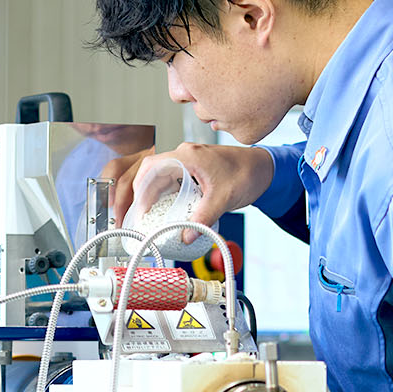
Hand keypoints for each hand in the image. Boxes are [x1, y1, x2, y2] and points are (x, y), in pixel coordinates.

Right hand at [108, 142, 275, 242]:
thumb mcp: (224, 198)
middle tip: (129, 217)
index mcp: (187, 155)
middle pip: (147, 172)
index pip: (151, 167)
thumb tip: (185, 236)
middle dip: (135, 194)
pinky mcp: (188, 172)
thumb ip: (204, 217)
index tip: (140, 210)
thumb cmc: (247, 173)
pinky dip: (158, 196)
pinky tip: (156, 213)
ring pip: (154, 178)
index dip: (141, 190)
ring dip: (145, 196)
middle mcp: (182, 155)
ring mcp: (184, 163)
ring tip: (139, 218)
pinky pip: (166, 182)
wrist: (263, 168)